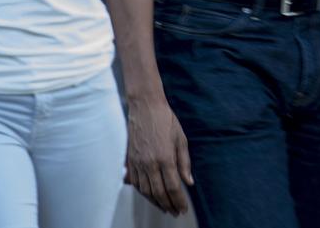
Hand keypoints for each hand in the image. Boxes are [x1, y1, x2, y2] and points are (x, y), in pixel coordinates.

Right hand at [125, 97, 193, 215]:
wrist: (145, 107)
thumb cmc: (166, 120)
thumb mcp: (181, 139)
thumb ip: (184, 163)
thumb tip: (189, 182)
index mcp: (165, 158)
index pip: (173, 187)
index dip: (178, 201)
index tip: (183, 208)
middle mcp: (150, 163)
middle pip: (158, 193)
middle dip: (168, 205)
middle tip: (175, 212)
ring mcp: (138, 162)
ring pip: (145, 191)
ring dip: (155, 202)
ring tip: (164, 207)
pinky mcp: (130, 160)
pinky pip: (135, 183)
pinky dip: (143, 192)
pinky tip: (150, 195)